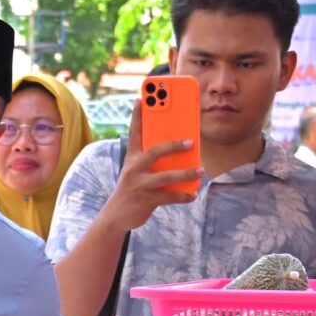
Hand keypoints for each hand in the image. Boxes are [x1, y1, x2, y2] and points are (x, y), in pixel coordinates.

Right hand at [102, 109, 201, 231]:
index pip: (134, 133)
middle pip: (155, 152)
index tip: (141, 99)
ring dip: (185, 173)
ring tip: (201, 171)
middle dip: (174, 145)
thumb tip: (180, 154)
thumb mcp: (135, 172)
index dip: (137, 116)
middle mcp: (134, 169)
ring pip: (166, 176)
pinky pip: (169, 196)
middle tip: (191, 141)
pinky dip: (183, 196)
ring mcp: (140, 185)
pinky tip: (193, 195)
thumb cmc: (131, 189)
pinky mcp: (146, 200)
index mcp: (131, 158)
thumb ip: (152, 161)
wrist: (115, 217)